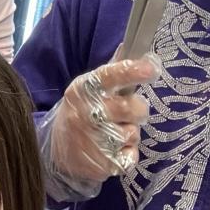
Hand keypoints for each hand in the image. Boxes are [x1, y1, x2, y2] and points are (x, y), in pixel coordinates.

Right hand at [48, 53, 156, 183]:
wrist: (58, 153)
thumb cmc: (81, 113)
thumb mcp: (88, 89)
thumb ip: (112, 72)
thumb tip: (131, 45)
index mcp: (84, 89)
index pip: (110, 76)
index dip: (133, 71)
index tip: (152, 68)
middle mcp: (87, 113)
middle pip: (131, 107)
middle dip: (138, 109)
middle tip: (131, 111)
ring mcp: (95, 140)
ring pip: (133, 133)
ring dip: (130, 133)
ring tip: (114, 133)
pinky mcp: (104, 164)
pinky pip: (132, 155)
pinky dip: (127, 153)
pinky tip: (113, 150)